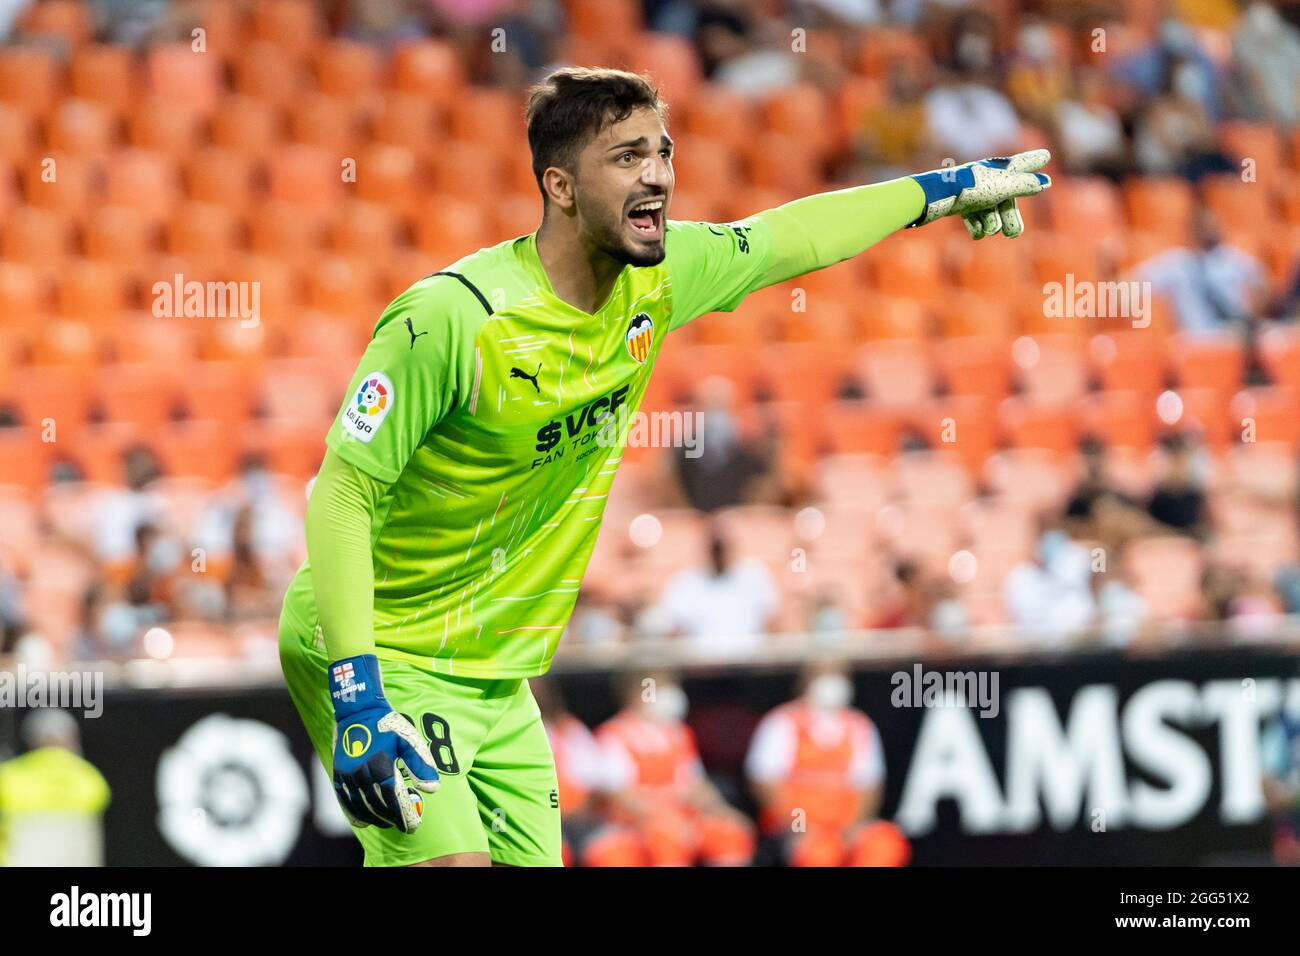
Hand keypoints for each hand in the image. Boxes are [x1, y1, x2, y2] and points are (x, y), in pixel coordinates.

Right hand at [329, 654, 439, 831]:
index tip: (413, 827)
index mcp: (381, 766)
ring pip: (361, 806)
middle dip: (392, 819)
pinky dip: (354, 813)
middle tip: (403, 826)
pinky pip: (345, 800)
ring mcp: (347, 775)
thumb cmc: (388, 724)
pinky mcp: (338, 774)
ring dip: (375, 818)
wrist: (358, 710)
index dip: (404, 816)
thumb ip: (421, 764)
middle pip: (378, 806)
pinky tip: (363, 821)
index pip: (394, 800)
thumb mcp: (409, 739)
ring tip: (387, 823)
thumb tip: (432, 789)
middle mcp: (362, 773)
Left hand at [910, 149, 1051, 238]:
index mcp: (999, 169)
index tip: (1045, 156)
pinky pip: (975, 219)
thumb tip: (1045, 182)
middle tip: (1013, 234)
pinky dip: (977, 227)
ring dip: (992, 223)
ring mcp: (974, 193)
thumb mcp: (1003, 187)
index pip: (1022, 164)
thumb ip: (1024, 185)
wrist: (937, 198)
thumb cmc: (972, 189)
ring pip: (992, 213)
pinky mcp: (961, 205)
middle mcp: (988, 179)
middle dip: (1010, 218)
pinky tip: (977, 232)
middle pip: (1008, 199)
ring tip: (990, 229)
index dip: (1033, 161)